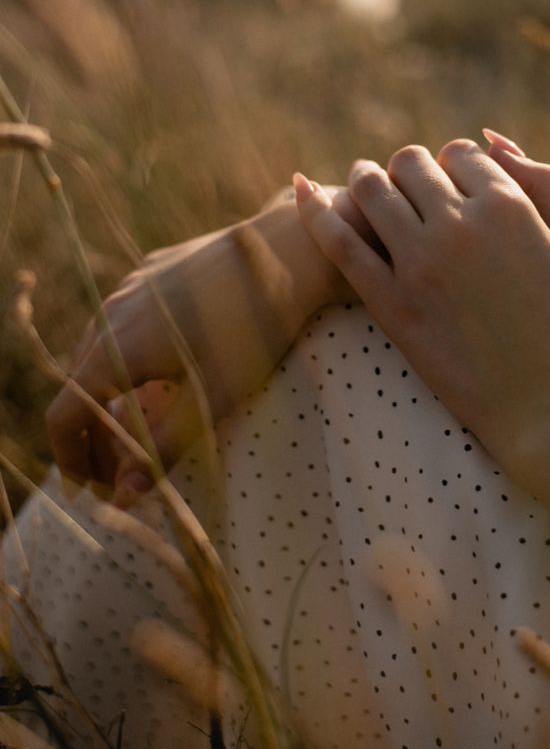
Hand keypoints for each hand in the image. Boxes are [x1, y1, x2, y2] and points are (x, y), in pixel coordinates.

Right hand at [46, 196, 361, 505]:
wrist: (287, 252)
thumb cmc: (255, 330)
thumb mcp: (213, 398)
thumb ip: (163, 447)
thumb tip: (123, 496)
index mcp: (116, 350)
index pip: (64, 416)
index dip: (71, 460)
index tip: (89, 491)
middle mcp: (111, 314)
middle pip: (77, 387)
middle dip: (92, 436)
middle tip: (121, 472)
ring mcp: (130, 287)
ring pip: (97, 352)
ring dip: (106, 396)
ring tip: (138, 428)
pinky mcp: (152, 271)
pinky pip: (120, 322)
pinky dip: (123, 359)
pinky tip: (158, 373)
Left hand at [295, 138, 549, 467]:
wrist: (546, 403)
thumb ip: (544, 181)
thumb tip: (491, 139)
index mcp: (507, 206)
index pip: (459, 153)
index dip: (453, 162)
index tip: (452, 181)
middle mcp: (459, 225)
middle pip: (411, 165)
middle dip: (410, 168)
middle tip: (408, 185)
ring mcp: (419, 263)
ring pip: (372, 190)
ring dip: (365, 177)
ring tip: (365, 184)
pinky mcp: (389, 301)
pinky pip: (340, 243)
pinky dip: (315, 210)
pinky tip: (301, 190)